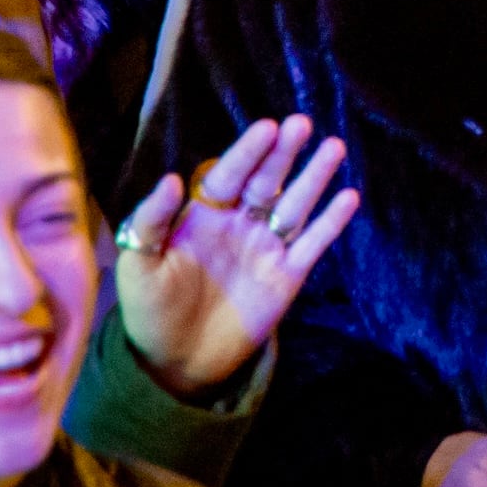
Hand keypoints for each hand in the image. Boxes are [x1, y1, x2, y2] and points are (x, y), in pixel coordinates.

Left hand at [116, 114, 359, 399]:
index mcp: (204, 215)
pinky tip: (349, 197)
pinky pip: (312, 243)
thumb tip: (170, 178)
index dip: (247, 152)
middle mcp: (240, 223)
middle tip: (301, 124)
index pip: (230, 175)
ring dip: (315, 177)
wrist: (175, 362)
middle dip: (284, 153)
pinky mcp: (287, 276)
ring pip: (295, 204)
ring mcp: (266, 248)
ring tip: (334, 147)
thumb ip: (151, 223)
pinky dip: (331, 222)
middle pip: (267, 181)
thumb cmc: (150, 310)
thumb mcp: (138, 267)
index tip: (267, 127)